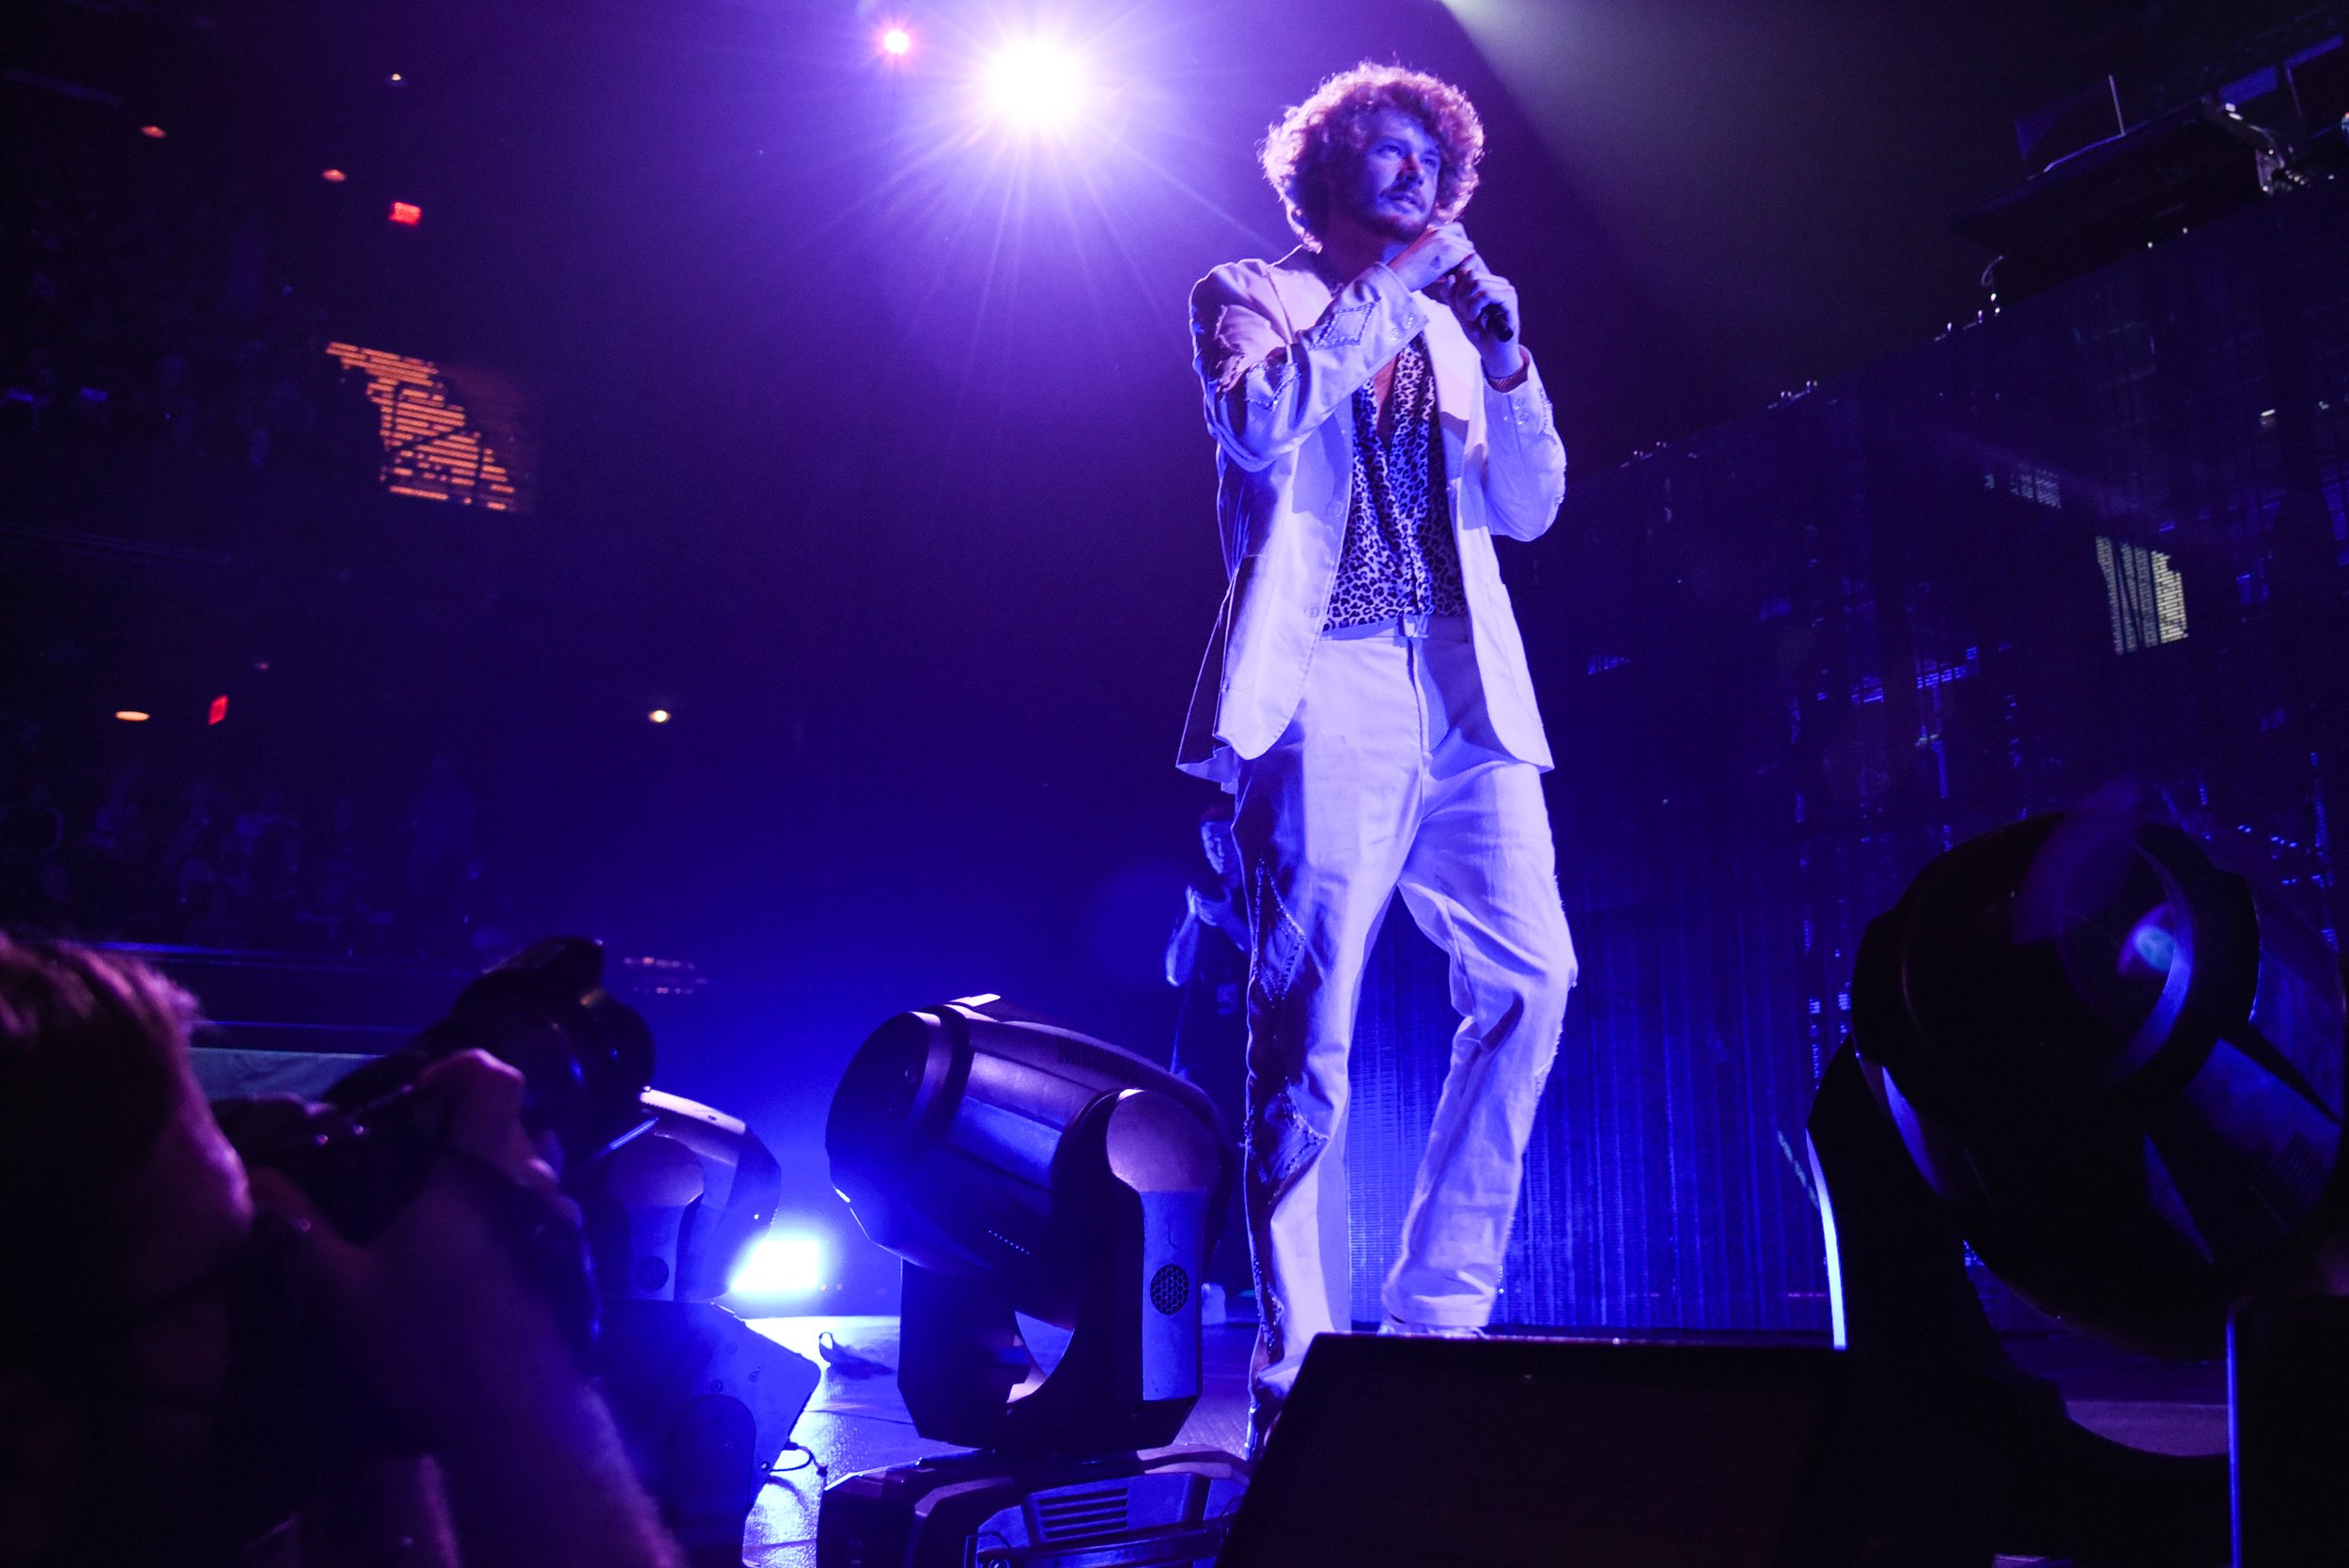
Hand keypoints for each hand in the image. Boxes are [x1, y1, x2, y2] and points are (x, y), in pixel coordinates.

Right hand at [249, 1051, 583, 1435]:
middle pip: (512, 1122)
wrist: (515, 1411)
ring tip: (433, 1211)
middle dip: (464, 1128)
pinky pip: (540, 1210)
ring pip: (529, 1169)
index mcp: (481, 1171)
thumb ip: (299, 1227)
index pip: (497, 1080)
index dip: (463, 1066)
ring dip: (487, 1173)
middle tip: (412, 1158)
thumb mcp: (344, 1289)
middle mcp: (532, 1184)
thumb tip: (256, 1177)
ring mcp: (560, 1222)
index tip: (423, 1091)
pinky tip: (466, 1255)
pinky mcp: (569, 1259)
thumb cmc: (430, 1341)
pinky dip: (506, 1212)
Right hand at [1385, 221, 1474, 292]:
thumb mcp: (1419, 255)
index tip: (1450, 261)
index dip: (1458, 245)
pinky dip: (1460, 272)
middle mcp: (1440, 231)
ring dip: (1461, 265)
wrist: (1397, 276)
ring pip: (1469, 252)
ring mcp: (1445, 240)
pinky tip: (1445, 279)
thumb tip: (1451, 260)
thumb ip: (1434, 251)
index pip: (1458, 231)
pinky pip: (1467, 261)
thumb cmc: (1404, 273)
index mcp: (1432, 230)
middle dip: (1461, 257)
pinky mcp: (1450, 252)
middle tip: (1447, 273)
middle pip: (1466, 242)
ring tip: (1445, 277)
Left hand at [1432, 252, 1525, 377]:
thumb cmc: (1479, 332)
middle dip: (1460, 296)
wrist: (1494, 352)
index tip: (1457, 302)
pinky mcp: (1510, 298)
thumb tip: (1451, 277)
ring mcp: (1505, 288)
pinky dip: (1475, 307)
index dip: (1455, 281)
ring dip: (1467, 304)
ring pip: (1476, 282)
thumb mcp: (1458, 310)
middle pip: (1469, 274)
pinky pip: (1485, 294)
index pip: (1468, 264)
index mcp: (1486, 280)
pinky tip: (1477, 318)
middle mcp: (1497, 281)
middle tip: (1466, 313)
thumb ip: (1451, 294)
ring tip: (1472, 317)